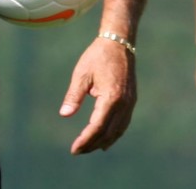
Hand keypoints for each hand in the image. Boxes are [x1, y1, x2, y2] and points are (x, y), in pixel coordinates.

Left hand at [59, 36, 136, 154]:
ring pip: (118, 130)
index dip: (86, 139)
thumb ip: (74, 95)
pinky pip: (123, 123)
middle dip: (92, 143)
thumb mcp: (81, 74)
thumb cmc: (97, 57)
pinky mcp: (131, 101)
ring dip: (103, 141)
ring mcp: (130, 103)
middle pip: (108, 132)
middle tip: (77, 151)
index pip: (98, 126)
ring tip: (88, 148)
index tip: (74, 149)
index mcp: (111, 97)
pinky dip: (114, 134)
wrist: (119, 43)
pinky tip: (105, 140)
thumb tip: (64, 115)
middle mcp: (124, 104)